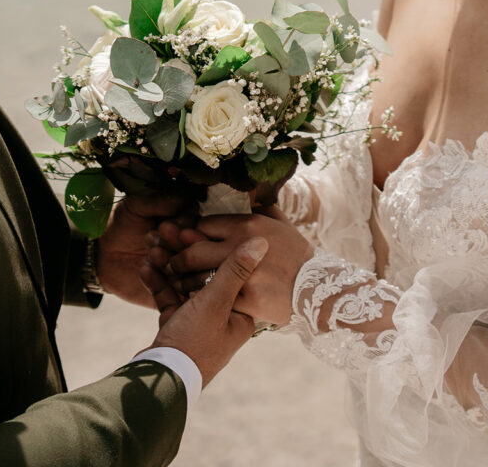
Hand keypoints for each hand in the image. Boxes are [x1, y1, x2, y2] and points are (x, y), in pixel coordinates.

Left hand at [96, 193, 192, 307]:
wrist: (102, 256)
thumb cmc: (121, 225)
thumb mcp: (135, 207)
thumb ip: (158, 202)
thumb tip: (183, 198)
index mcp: (186, 224)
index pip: (197, 225)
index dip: (184, 225)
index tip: (165, 225)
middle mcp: (189, 248)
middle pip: (196, 249)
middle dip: (177, 245)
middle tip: (155, 242)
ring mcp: (183, 272)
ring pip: (189, 271)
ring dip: (171, 262)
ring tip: (150, 255)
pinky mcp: (174, 292)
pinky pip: (177, 292)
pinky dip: (163, 281)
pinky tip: (145, 270)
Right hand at [140, 236, 268, 387]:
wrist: (162, 382)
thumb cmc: (196, 344)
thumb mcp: (216, 303)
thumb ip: (235, 270)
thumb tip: (262, 241)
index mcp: (240, 311)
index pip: (225, 267)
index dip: (205, 245)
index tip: (188, 227)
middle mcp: (222, 314)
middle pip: (201, 271)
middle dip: (180, 251)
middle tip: (164, 230)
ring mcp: (198, 320)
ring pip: (182, 281)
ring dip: (166, 263)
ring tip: (151, 244)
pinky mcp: (178, 324)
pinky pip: (169, 296)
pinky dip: (158, 281)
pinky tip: (145, 266)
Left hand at [162, 209, 312, 326]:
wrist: (318, 288)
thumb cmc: (296, 253)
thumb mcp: (279, 222)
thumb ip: (260, 204)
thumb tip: (248, 187)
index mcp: (248, 225)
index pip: (204, 224)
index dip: (193, 232)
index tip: (187, 238)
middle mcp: (243, 246)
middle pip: (194, 248)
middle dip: (177, 255)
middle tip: (169, 260)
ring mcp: (245, 273)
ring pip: (198, 275)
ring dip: (182, 278)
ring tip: (175, 279)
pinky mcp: (247, 299)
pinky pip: (213, 298)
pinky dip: (199, 298)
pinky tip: (191, 299)